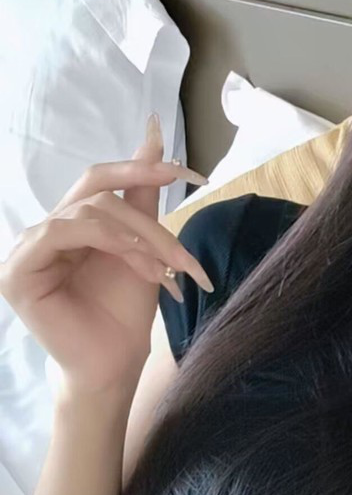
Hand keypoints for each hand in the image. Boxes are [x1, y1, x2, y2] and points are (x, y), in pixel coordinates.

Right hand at [0, 115, 212, 392]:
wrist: (116, 363)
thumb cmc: (125, 311)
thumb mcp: (143, 243)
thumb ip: (142, 192)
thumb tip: (154, 131)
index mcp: (68, 223)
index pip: (98, 179)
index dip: (141, 167)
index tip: (190, 172)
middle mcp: (43, 231)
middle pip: (97, 193)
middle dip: (149, 219)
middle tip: (184, 253)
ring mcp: (26, 249)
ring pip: (88, 213)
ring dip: (138, 238)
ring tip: (165, 270)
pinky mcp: (17, 271)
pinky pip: (62, 232)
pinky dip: (108, 241)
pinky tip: (137, 261)